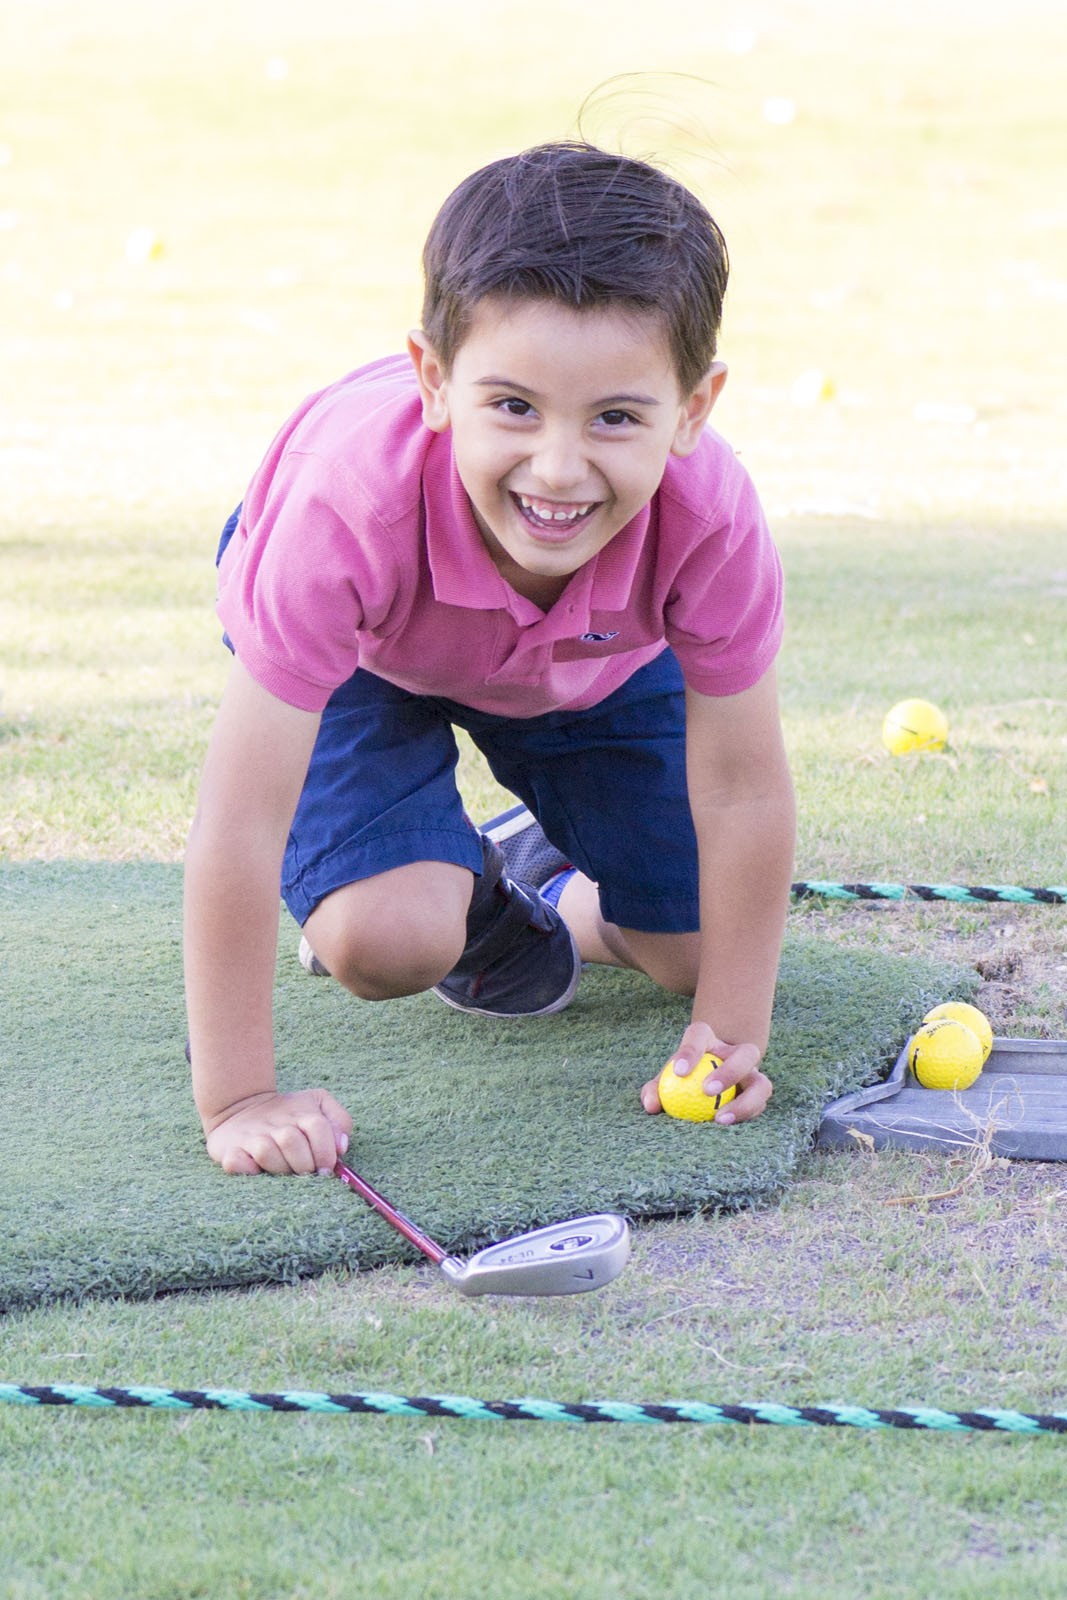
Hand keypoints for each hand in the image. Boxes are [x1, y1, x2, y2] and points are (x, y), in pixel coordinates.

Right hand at [204, 1089, 352, 1174]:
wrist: (240, 1106)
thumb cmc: (289, 1114)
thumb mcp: (318, 1105)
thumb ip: (339, 1121)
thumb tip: (341, 1146)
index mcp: (300, 1112)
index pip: (317, 1127)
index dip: (325, 1151)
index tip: (326, 1168)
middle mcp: (275, 1123)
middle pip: (292, 1142)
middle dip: (304, 1164)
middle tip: (304, 1172)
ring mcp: (251, 1137)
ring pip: (266, 1153)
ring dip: (279, 1168)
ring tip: (283, 1172)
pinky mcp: (230, 1150)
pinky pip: (236, 1163)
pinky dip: (247, 1170)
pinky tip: (256, 1170)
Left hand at [640, 1023, 771, 1124]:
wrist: (702, 1080)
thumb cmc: (680, 1079)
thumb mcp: (666, 1080)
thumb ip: (655, 1090)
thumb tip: (652, 1105)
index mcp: (709, 1039)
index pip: (699, 1035)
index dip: (690, 1050)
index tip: (678, 1071)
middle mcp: (737, 1053)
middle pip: (746, 1053)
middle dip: (730, 1072)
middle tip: (707, 1091)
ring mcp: (753, 1075)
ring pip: (762, 1085)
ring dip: (745, 1103)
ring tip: (719, 1119)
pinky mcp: (759, 1098)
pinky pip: (758, 1108)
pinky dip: (743, 1118)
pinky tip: (724, 1127)